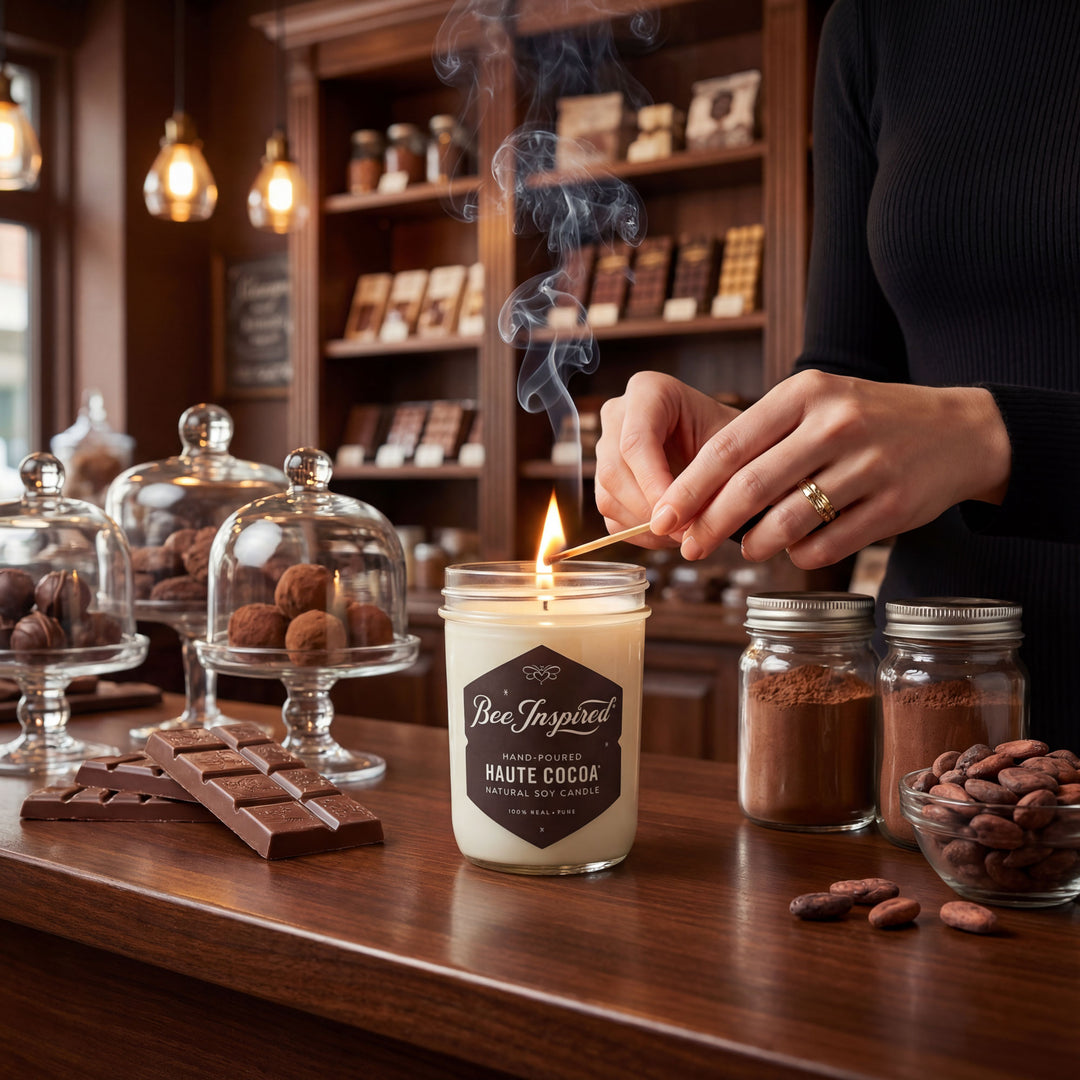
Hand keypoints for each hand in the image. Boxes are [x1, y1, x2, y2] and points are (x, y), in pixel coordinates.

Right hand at [594, 371, 740, 549]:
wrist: (729, 446)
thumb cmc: (734, 440)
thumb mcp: (732, 449)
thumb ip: (710, 479)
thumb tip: (686, 523)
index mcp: (647, 391)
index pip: (636, 442)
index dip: (654, 484)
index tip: (680, 515)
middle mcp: (617, 415)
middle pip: (615, 472)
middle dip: (650, 510)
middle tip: (686, 533)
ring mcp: (606, 447)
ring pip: (608, 497)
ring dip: (645, 526)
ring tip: (684, 535)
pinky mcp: (605, 479)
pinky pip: (611, 516)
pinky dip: (639, 534)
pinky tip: (670, 534)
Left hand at [597, 369, 1010, 568]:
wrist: (959, 431)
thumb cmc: (867, 420)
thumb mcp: (816, 404)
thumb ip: (762, 439)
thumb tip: (695, 495)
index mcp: (805, 393)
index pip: (729, 447)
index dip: (688, 488)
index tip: (662, 516)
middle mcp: (836, 424)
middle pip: (750, 487)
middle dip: (709, 524)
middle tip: (688, 546)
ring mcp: (870, 464)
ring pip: (788, 520)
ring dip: (755, 545)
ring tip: (746, 550)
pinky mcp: (895, 505)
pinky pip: (828, 543)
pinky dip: (801, 554)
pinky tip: (794, 550)